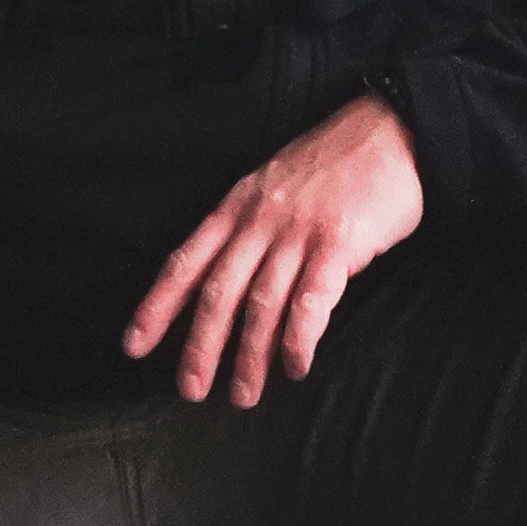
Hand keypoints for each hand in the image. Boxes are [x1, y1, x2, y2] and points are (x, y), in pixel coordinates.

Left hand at [124, 93, 424, 405]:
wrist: (392, 130)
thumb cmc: (334, 164)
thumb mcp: (273, 185)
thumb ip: (248, 228)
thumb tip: (227, 283)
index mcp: (237, 206)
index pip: (185, 262)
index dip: (157, 307)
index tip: (134, 346)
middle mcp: (259, 221)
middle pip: (218, 291)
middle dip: (200, 346)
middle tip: (190, 390)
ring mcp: (298, 231)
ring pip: (261, 303)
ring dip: (249, 356)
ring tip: (242, 395)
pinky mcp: (338, 242)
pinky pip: (311, 300)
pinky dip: (298, 339)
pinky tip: (294, 367)